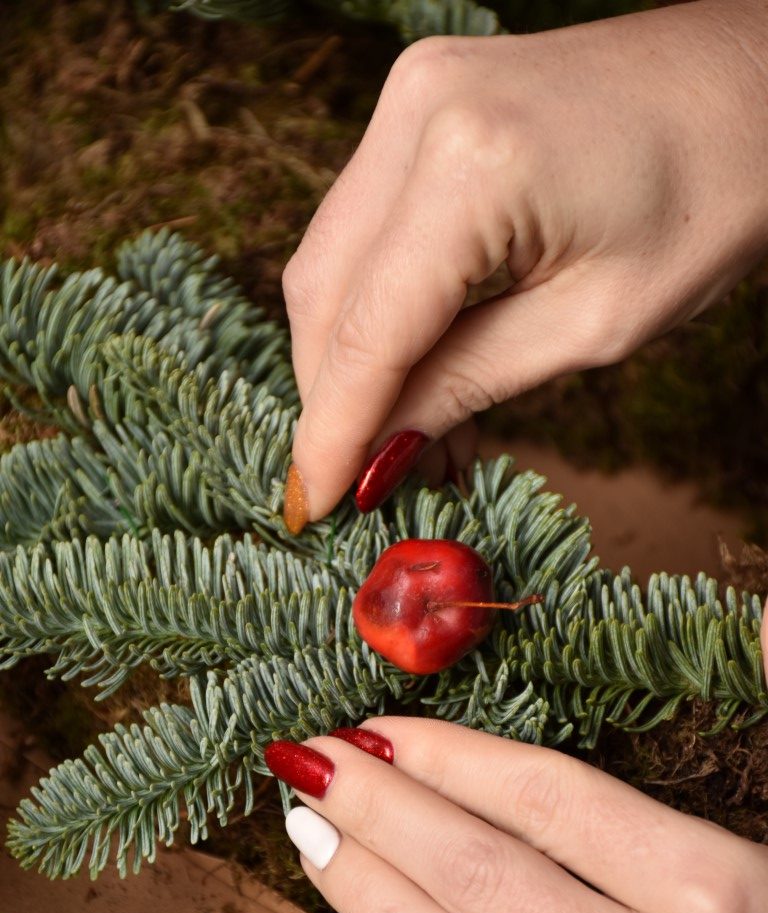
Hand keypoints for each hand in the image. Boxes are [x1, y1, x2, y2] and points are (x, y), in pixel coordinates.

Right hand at [283, 0, 767, 524]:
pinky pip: (369, 224)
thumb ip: (468, 384)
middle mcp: (418, 111)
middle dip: (333, 397)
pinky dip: (378, 303)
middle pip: (324, 290)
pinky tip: (414, 369)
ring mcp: (413, 94)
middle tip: (362, 479)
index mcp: (472, 164)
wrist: (755, 83)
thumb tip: (380, 452)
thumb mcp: (595, 322)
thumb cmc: (715, 196)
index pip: (366, 330)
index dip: (333, 430)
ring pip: (333, 258)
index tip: (314, 505)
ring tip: (403, 437)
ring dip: (352, 356)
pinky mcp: (423, 101)